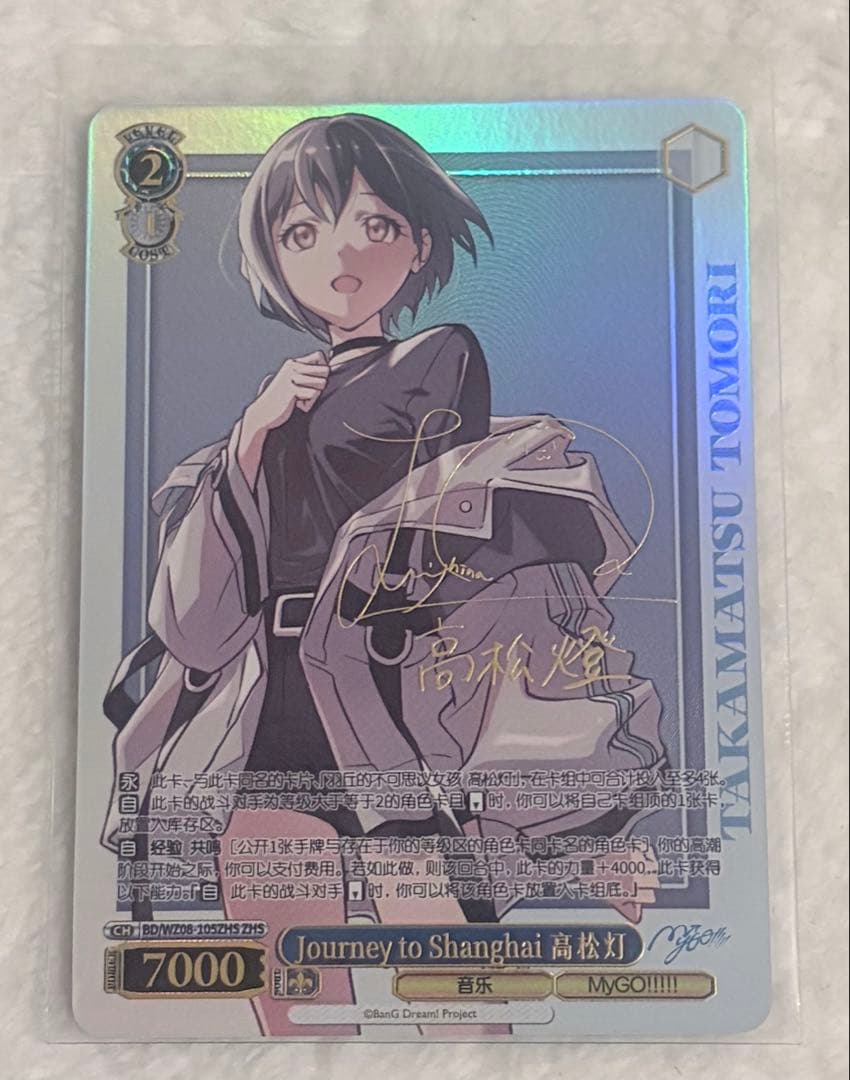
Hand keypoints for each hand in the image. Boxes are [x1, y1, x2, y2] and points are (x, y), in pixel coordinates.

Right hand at [236, 350, 328, 485]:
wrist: (261, 420)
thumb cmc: (280, 410)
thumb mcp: (294, 392)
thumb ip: (309, 380)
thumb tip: (327, 366)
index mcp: (293, 364)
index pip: (321, 359)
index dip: (320, 374)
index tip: (309, 389)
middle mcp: (292, 366)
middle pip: (324, 371)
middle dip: (318, 388)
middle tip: (302, 399)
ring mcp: (291, 375)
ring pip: (320, 382)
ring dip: (313, 396)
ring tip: (297, 404)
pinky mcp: (290, 387)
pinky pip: (313, 392)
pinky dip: (308, 402)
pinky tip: (295, 408)